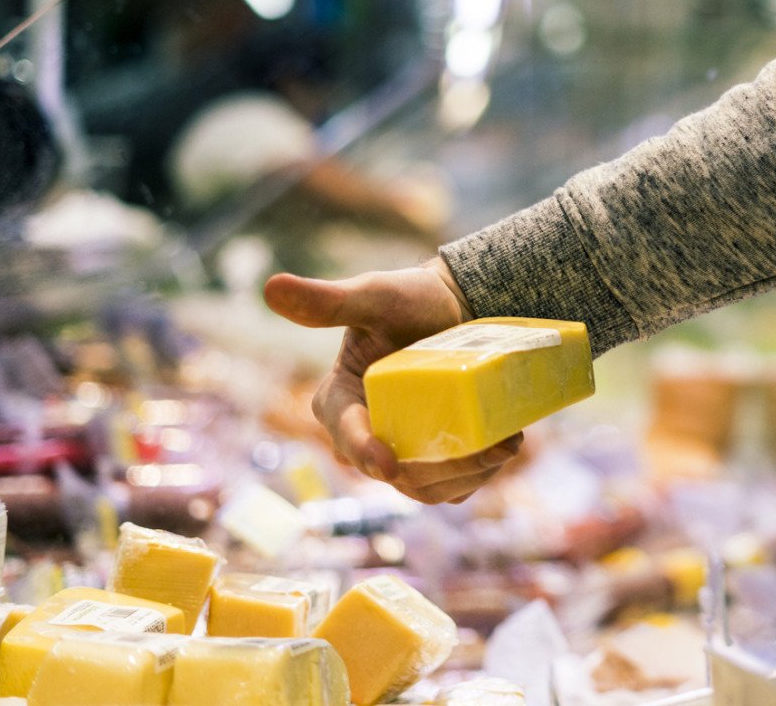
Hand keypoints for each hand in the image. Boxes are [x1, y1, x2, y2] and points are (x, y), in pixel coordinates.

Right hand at [264, 258, 524, 503]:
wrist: (456, 309)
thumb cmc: (408, 300)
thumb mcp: (373, 296)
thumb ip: (329, 300)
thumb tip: (270, 287)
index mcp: (338, 401)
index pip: (345, 433)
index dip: (363, 451)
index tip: (387, 464)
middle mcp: (366, 434)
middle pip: (393, 472)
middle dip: (437, 470)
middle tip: (488, 450)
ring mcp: (402, 451)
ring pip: (426, 487)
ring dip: (467, 476)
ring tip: (506, 446)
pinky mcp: (434, 460)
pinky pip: (451, 486)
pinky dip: (479, 476)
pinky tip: (505, 447)